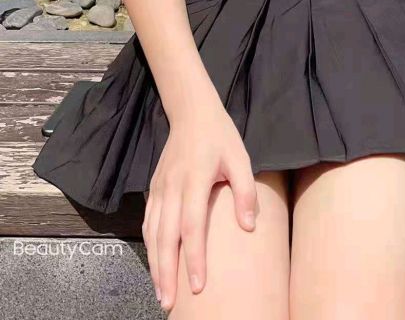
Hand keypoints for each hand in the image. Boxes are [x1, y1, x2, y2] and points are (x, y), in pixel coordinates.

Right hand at [142, 95, 258, 309]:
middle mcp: (172, 187)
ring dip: (155, 265)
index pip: (192, 226)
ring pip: (152, 233)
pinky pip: (148, 222)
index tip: (197, 286)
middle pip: (165, 237)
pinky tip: (155, 264)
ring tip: (161, 293)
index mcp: (194, 180)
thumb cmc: (220, 137)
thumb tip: (249, 227)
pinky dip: (149, 247)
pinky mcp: (154, 188)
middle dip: (166, 272)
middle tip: (169, 303)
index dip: (193, 258)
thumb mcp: (240, 158)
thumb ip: (245, 192)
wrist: (191, 112)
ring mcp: (159, 188)